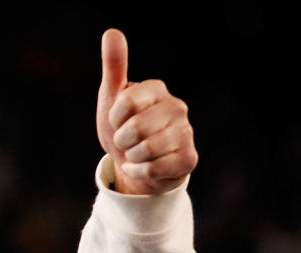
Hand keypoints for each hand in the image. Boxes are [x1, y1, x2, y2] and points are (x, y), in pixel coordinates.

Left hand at [96, 28, 197, 194]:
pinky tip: (143, 167)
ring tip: (136, 153)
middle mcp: (177, 107)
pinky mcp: (189, 158)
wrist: (134, 163)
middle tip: (127, 141)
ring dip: (132, 158)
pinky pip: (154, 170)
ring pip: (146, 151)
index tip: (118, 120)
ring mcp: (186, 133)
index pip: (125, 102)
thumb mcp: (112, 98)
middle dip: (122, 141)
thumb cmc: (123, 127)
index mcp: (156, 89)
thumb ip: (114, 67)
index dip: (114, 118)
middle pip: (136, 129)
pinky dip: (140, 172)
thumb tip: (111, 32)